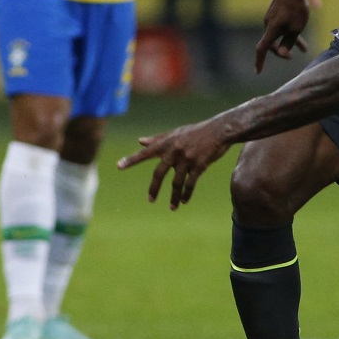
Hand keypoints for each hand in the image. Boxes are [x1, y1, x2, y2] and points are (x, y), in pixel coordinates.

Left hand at [116, 119, 232, 209]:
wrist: (219, 130)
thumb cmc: (196, 132)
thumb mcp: (176, 133)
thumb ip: (157, 139)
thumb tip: (140, 141)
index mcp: (166, 143)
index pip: (145, 152)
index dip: (131, 160)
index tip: (118, 166)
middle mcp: (174, 151)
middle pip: (159, 173)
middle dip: (154, 188)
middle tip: (150, 200)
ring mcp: (187, 158)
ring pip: (177, 182)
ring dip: (174, 196)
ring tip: (173, 207)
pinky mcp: (199, 164)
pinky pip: (191, 183)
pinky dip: (187, 193)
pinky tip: (184, 201)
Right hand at [254, 0, 310, 72]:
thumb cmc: (297, 7)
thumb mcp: (297, 27)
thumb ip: (290, 41)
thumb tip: (283, 54)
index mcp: (272, 29)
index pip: (262, 48)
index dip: (260, 61)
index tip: (258, 71)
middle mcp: (268, 24)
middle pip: (271, 44)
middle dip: (281, 52)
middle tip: (291, 57)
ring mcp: (271, 19)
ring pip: (278, 36)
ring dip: (289, 43)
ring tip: (303, 50)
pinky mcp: (275, 15)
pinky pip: (281, 28)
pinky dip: (289, 34)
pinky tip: (302, 39)